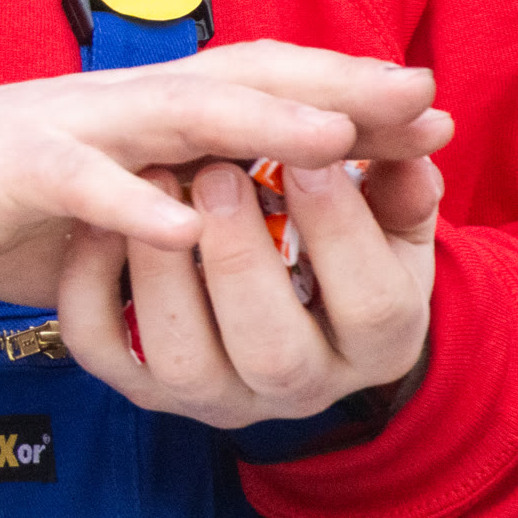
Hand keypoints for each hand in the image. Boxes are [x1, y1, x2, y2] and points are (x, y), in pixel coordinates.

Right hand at [0, 43, 449, 297]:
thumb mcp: (113, 189)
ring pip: (175, 113)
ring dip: (260, 124)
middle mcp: (122, 101)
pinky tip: (183, 225)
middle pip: (242, 78)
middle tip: (424, 95)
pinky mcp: (16, 167)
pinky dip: (130, 204)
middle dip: (337, 86)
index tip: (432, 110)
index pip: (264, 84)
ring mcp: (70, 126)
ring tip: (337, 138)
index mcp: (150, 108)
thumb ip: (181, 190)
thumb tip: (258, 215)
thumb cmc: (3, 191)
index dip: (349, 91)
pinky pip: (78, 183)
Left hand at [54, 151, 442, 430]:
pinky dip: (92, 287)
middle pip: (275, 352)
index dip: (344, 230)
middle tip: (215, 172)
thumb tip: (425, 123)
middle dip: (242, 258)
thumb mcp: (380, 210)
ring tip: (156, 176)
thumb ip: (398, 171)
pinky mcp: (140, 385)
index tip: (311, 154)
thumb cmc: (331, 236)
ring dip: (163, 270)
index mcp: (373, 342)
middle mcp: (296, 386)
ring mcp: (214, 394)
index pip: (375, 306)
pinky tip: (97, 219)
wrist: (275, 295)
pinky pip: (104, 353)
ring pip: (182, 363)